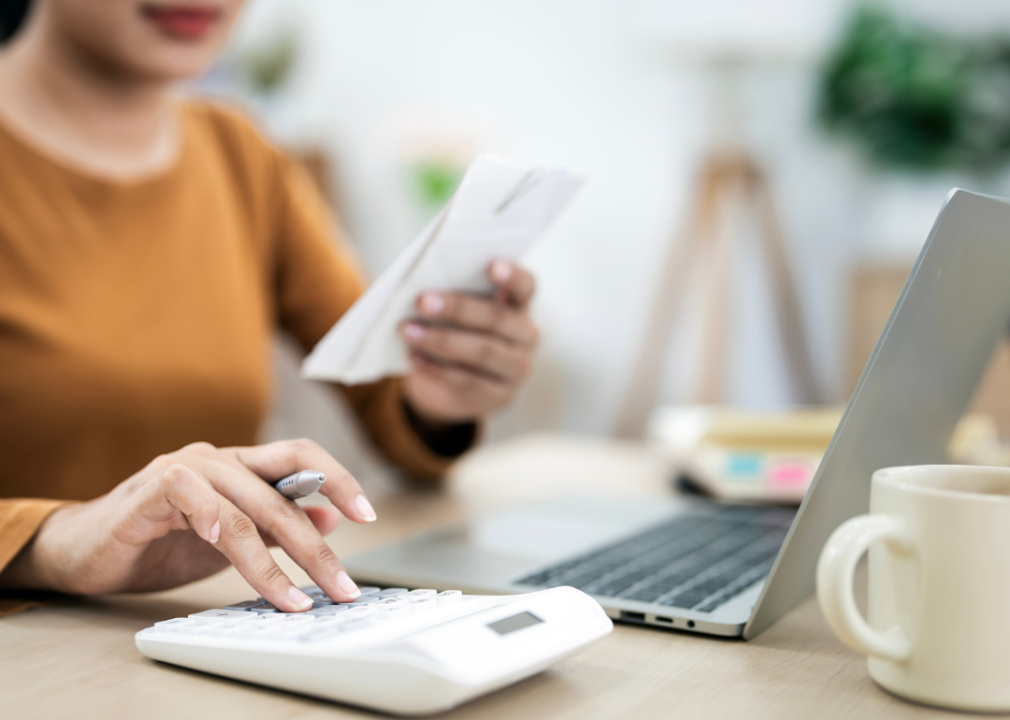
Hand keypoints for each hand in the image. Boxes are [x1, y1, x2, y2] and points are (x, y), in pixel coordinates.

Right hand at [0, 440, 375, 611]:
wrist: (86, 551)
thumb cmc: (160, 542)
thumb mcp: (230, 538)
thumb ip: (274, 524)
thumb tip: (330, 517)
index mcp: (241, 467)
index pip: (301, 457)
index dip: (337, 479)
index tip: (367, 515)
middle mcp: (219, 459)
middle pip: (283, 492)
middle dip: (317, 545)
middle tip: (340, 586)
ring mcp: (186, 468)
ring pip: (246, 506)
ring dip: (276, 559)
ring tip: (296, 599)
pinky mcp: (151, 486)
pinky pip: (191, 494)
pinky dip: (213, 519)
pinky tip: (222, 544)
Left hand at [399, 259, 538, 422]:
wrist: (460, 384)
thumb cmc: (458, 332)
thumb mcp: (461, 312)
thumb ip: (453, 296)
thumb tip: (423, 292)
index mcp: (519, 304)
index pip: (525, 285)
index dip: (512, 276)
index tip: (492, 266)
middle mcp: (525, 335)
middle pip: (498, 318)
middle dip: (458, 308)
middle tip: (422, 301)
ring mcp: (517, 368)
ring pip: (483, 352)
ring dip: (442, 341)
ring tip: (408, 331)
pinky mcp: (499, 396)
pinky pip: (468, 381)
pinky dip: (437, 368)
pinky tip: (414, 356)